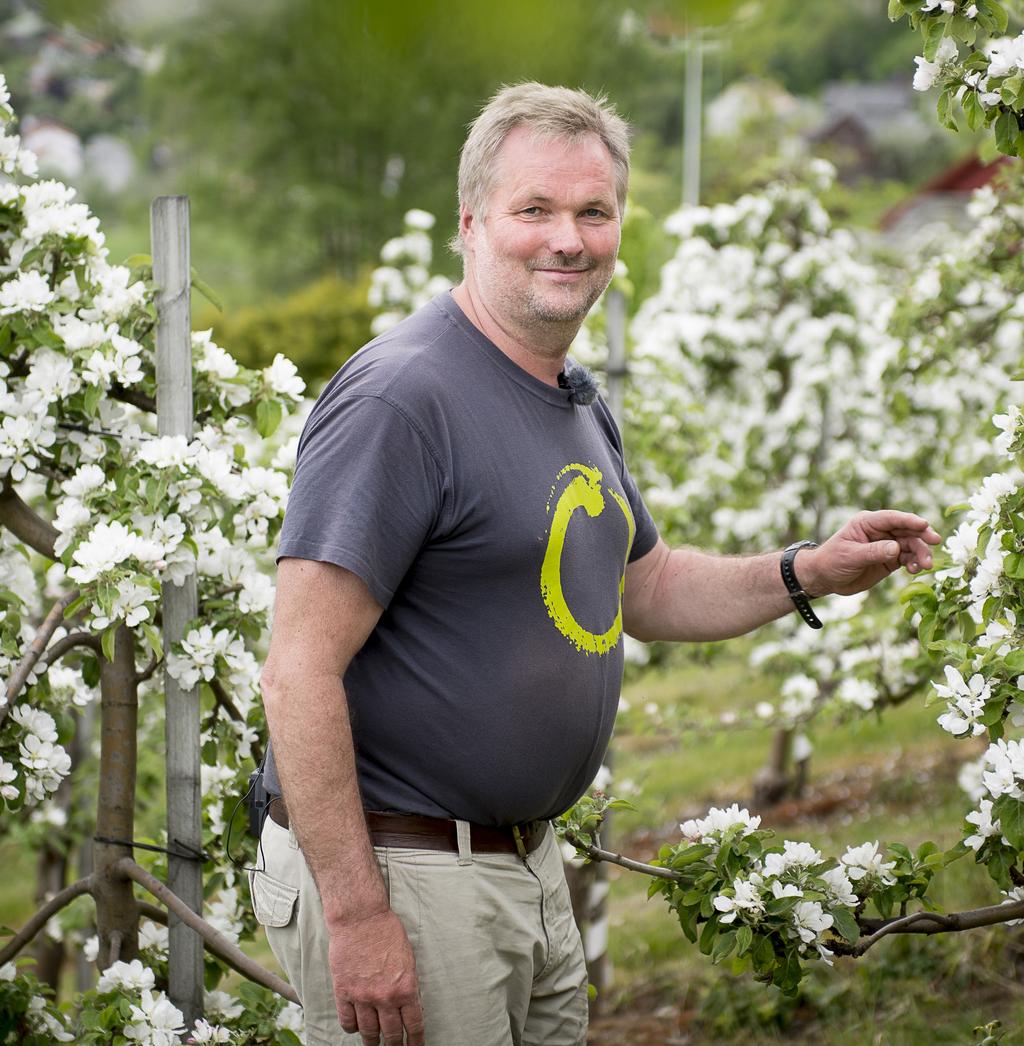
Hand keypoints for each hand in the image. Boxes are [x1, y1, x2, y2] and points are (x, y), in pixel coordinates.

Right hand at [328, 909, 423, 1045]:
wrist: (360, 918)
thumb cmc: (386, 931)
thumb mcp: (408, 957)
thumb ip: (408, 983)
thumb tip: (410, 1003)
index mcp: (406, 987)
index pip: (413, 1025)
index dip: (416, 1041)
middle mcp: (385, 997)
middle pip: (391, 1035)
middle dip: (395, 1045)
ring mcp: (363, 997)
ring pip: (368, 1033)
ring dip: (372, 1042)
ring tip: (374, 1045)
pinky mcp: (344, 993)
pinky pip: (347, 1022)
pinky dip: (352, 1028)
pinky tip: (356, 1027)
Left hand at [801, 510, 941, 597]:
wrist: (825, 578)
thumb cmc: (832, 561)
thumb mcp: (850, 556)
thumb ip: (873, 552)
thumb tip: (896, 548)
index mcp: (867, 522)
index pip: (891, 518)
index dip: (909, 520)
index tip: (924, 524)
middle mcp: (880, 531)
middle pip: (906, 530)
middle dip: (921, 536)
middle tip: (935, 542)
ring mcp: (887, 545)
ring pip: (910, 545)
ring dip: (920, 553)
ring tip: (925, 565)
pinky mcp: (890, 559)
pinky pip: (907, 558)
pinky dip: (914, 563)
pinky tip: (916, 570)